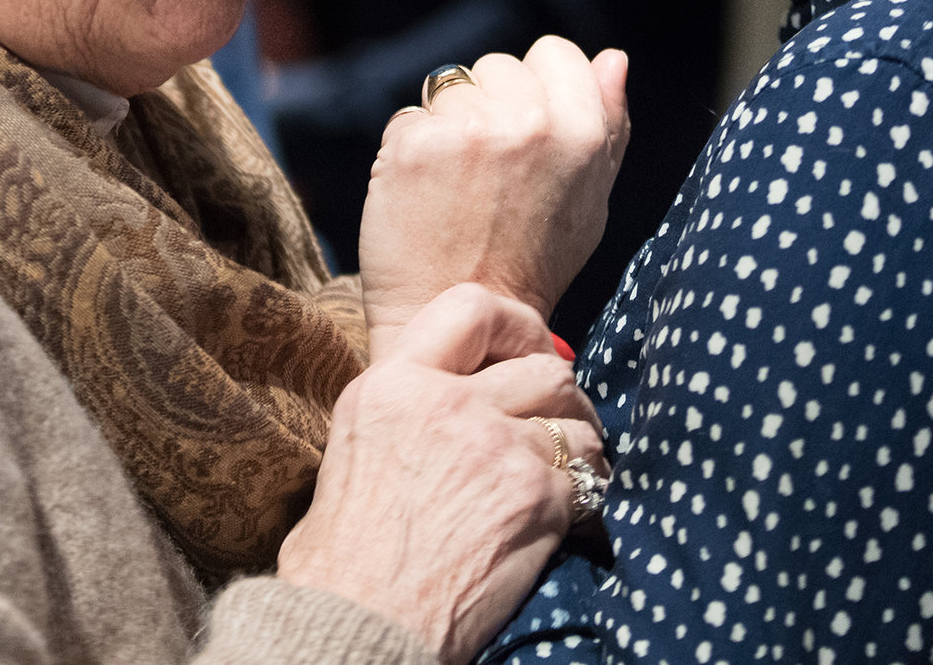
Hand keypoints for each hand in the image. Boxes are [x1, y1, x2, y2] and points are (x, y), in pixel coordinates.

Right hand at [278, 285, 606, 664]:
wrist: (357, 625)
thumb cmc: (342, 560)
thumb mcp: (351, 453)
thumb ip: (401, 410)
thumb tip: (437, 404)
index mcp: (392, 384)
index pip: (470, 306)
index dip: (515, 325)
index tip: (529, 350)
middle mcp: (445, 402)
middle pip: (543, 368)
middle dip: (561, 398)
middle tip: (559, 426)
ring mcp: (496, 446)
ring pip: (577, 424)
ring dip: (580, 451)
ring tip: (570, 478)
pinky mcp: (535, 496)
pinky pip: (590, 480)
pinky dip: (590, 499)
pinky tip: (573, 519)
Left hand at [357, 36, 627, 359]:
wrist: (460, 317)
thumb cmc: (531, 262)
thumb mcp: (591, 200)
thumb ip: (609, 124)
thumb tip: (613, 57)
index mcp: (581, 132)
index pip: (554, 53)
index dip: (537, 87)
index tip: (527, 133)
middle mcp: (527, 124)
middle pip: (497, 66)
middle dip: (490, 105)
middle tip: (490, 174)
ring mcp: (466, 132)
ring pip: (449, 87)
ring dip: (448, 124)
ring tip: (458, 185)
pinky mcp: (411, 146)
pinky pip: (408, 117)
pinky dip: (410, 149)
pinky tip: (424, 193)